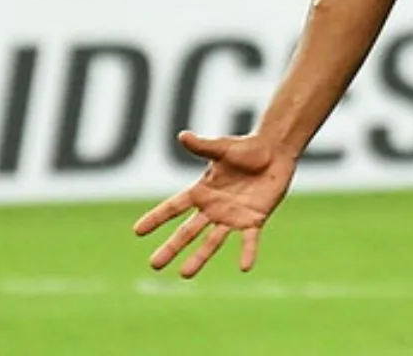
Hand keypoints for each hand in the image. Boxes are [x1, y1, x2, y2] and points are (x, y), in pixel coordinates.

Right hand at [133, 131, 295, 278]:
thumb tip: (182, 136)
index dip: (156, 218)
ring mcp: (232, 217)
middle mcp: (213, 208)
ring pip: (212, 242)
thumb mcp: (222, 148)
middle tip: (154, 265)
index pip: (174, 207)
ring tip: (185, 275)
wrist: (274, 152)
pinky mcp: (254, 220)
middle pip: (187, 231)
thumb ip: (203, 146)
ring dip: (199, 258)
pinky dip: (247, 252)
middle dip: (171, 248)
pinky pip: (249, 240)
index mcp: (202, 191)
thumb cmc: (246, 148)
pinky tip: (245, 267)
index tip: (137, 232)